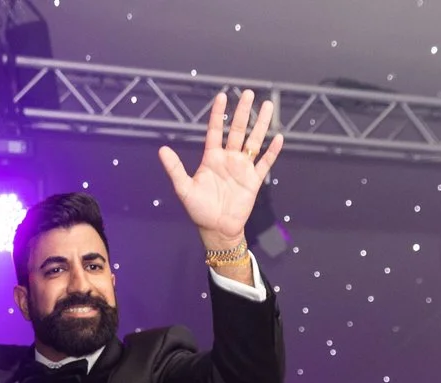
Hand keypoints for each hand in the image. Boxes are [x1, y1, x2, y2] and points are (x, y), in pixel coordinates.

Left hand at [158, 90, 281, 251]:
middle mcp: (229, 159)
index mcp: (212, 158)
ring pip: (254, 141)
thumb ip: (175, 169)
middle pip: (238, 130)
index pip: (216, 130)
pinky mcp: (254, 180)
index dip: (219, 114)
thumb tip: (162, 150)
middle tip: (249, 94)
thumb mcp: (184, 188)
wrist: (217, 229)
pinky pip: (265, 163)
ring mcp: (242, 168)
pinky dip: (272, 151)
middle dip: (243, 112)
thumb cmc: (199, 210)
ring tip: (267, 106)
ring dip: (260, 124)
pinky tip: (278, 138)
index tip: (223, 96)